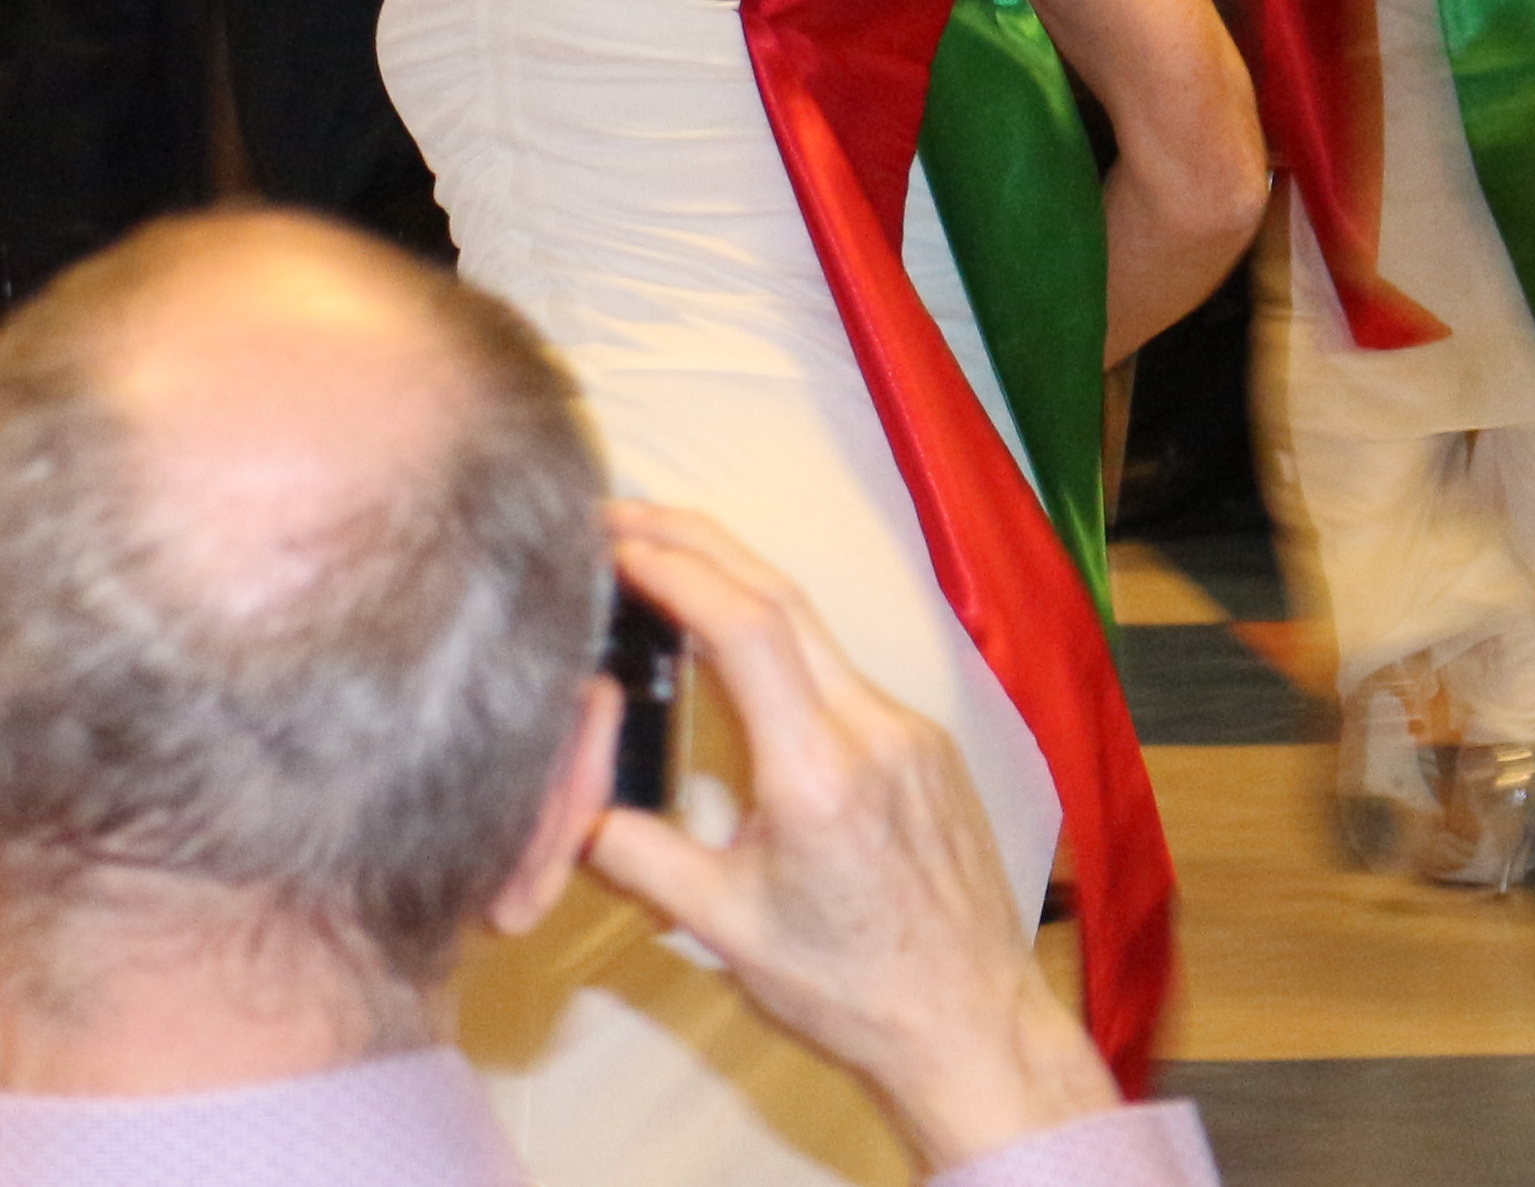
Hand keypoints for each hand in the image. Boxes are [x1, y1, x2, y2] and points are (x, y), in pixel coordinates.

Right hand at [583, 503, 1119, 1176]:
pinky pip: (840, 667)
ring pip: (812, 627)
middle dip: (695, 540)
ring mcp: (908, 729)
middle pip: (779, 596)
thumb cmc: (851, 990)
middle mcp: (873, 729)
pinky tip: (732, 638)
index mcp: (820, 771)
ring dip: (734, 580)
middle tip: (619, 512)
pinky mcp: (923, 743)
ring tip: (661, 558)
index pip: (745, 627)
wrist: (969, 1021)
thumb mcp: (725, 929)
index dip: (676, 567)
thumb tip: (565, 803)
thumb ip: (639, 856)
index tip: (612, 537)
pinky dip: (777, 633)